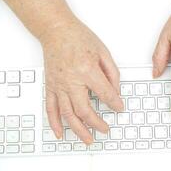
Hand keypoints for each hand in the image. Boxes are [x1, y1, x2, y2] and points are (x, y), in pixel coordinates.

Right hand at [41, 20, 122, 143]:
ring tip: (88, 139)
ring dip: (78, 130)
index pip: (105, 94)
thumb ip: (112, 73)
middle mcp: (71, 81)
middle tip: (105, 129)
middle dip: (97, 123)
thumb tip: (116, 91)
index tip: (119, 108)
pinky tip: (61, 133)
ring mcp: (59, 85)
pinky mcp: (50, 86)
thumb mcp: (103, 52)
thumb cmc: (78, 38)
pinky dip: (55, 123)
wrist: (56, 30)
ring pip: (68, 114)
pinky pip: (51, 108)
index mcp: (87, 70)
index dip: (115, 103)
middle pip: (85, 110)